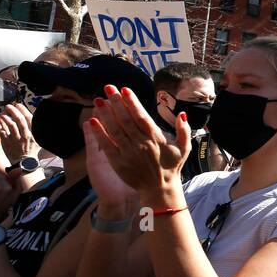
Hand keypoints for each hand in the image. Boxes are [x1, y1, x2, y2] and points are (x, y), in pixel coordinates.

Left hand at [86, 85, 188, 206]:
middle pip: (125, 119)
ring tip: (98, 100)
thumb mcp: (184, 148)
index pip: (142, 116)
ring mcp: (128, 153)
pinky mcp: (118, 162)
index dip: (132, 102)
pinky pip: (106, 145)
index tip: (124, 89)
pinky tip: (93, 121)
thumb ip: (184, 130)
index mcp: (156, 138)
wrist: (160, 189)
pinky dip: (99, 133)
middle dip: (116, 102)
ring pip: (114, 129)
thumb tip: (182, 113)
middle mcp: (141, 144)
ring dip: (105, 113)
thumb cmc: (172, 167)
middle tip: (108, 87)